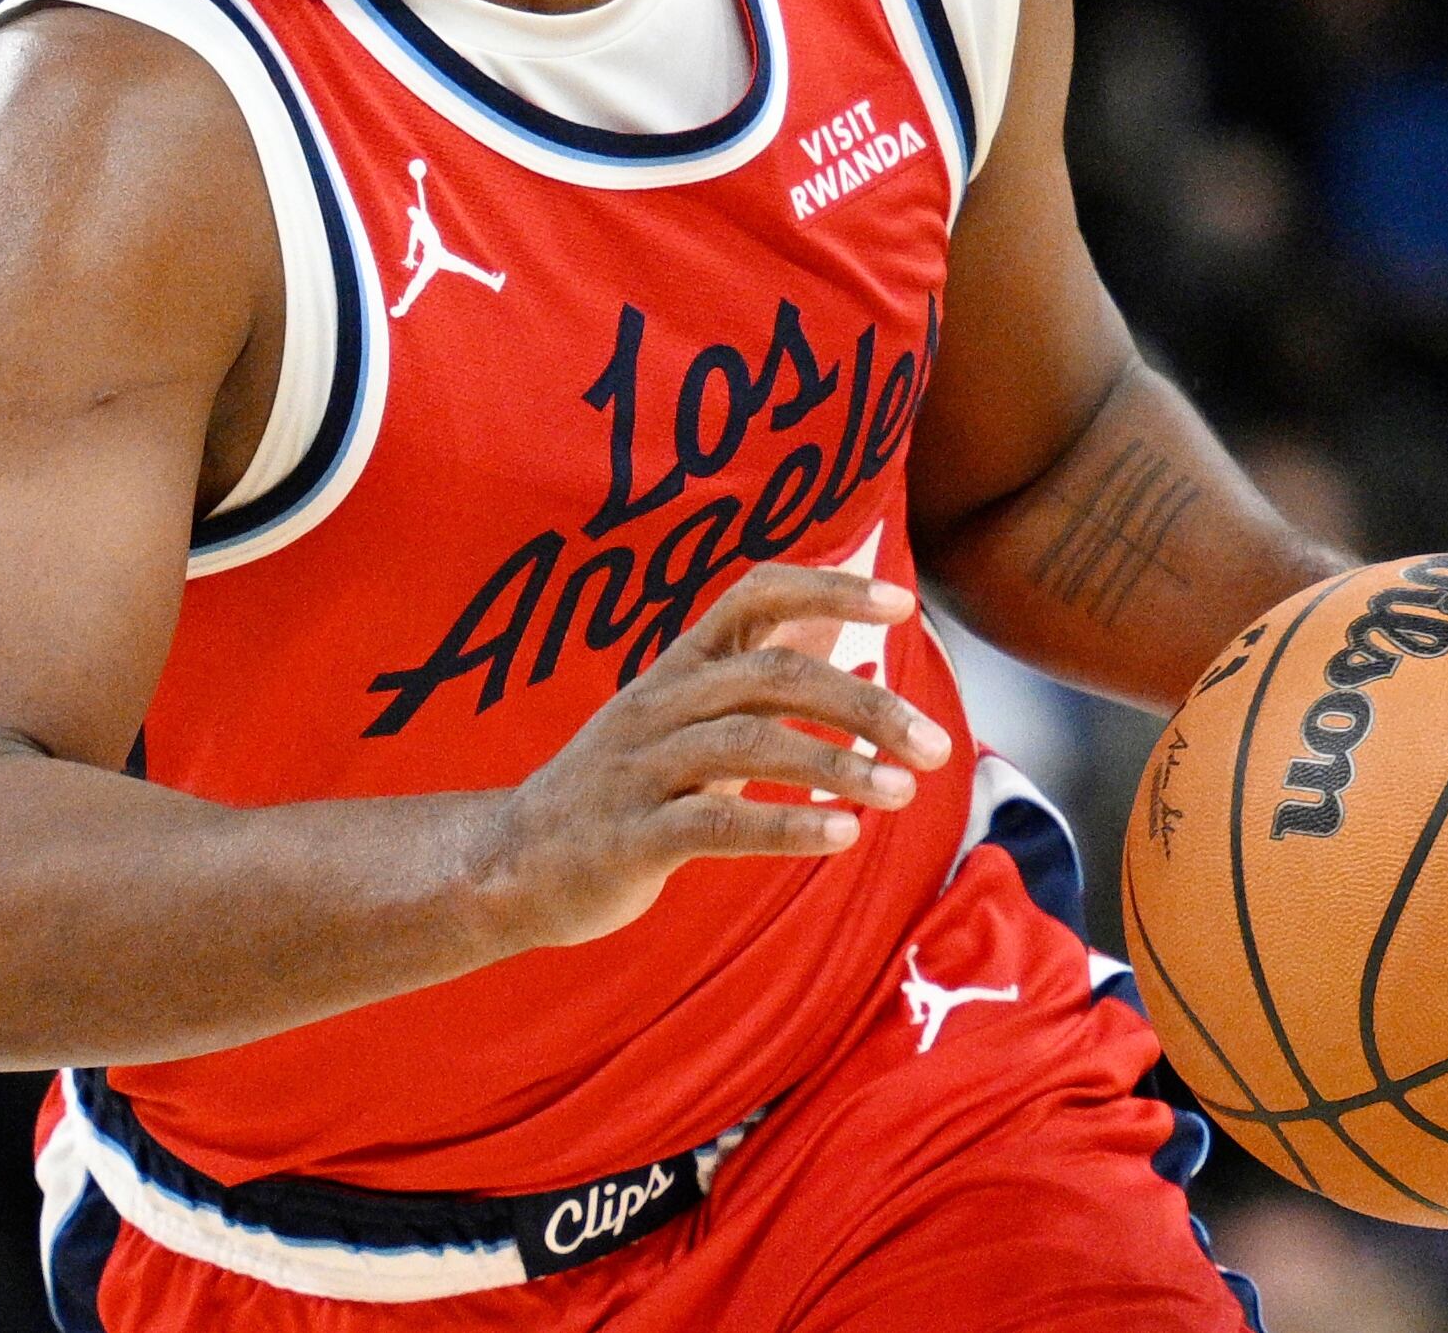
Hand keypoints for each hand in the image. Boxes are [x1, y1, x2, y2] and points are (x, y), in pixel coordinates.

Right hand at [470, 567, 952, 951]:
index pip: (755, 593)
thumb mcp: (687, 716)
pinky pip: (714, 821)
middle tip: (935, 742)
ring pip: (747, 741)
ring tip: (904, 790)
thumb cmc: (623, 785)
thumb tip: (838, 616)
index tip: (902, 603)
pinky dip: (784, 824)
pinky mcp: (629, 835)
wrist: (512, 861)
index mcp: (678, 666)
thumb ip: (759, 670)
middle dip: (863, 703)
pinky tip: (841, 835)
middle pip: (771, 673)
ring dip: (837, 763)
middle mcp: (659, 703)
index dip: (829, 586)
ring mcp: (640, 767)